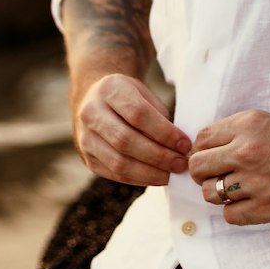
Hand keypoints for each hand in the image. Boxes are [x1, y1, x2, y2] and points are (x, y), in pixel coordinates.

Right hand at [73, 73, 191, 186]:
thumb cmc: (128, 97)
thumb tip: (179, 147)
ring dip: (149, 173)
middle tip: (180, 163)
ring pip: (118, 162)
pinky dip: (138, 178)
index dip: (164, 132)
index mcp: (110, 90)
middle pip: (126, 141)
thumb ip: (159, 117)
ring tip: (171, 174)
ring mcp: (85, 137)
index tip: (185, 144)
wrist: (95, 99)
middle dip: (158, 156)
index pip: (138, 114)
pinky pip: (114, 173)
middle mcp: (91, 113)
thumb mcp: (144, 94)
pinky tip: (156, 177)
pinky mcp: (87, 158)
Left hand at [188, 110, 269, 225]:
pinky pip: (230, 215)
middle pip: (198, 167)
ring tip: (239, 191)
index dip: (203, 151)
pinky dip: (237, 212)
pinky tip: (252, 205)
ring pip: (210, 193)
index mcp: (248, 124)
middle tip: (218, 177)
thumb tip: (211, 150)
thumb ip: (241, 133)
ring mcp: (255, 181)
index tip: (212, 158)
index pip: (202, 139)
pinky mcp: (266, 208)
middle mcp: (246, 150)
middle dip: (204, 174)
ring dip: (221, 194)